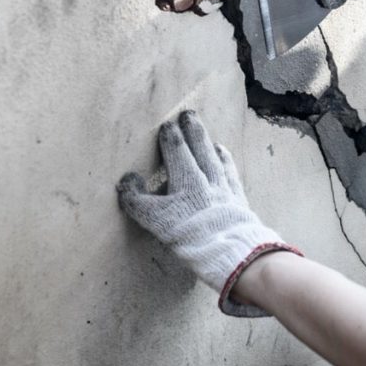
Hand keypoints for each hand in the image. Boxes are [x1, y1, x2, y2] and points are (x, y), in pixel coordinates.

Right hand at [117, 111, 300, 316]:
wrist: (231, 250)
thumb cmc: (190, 234)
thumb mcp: (155, 219)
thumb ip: (137, 200)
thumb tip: (126, 181)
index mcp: (186, 178)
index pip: (176, 149)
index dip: (170, 136)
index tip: (167, 125)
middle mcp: (207, 177)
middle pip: (199, 147)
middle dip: (192, 130)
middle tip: (188, 114)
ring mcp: (225, 188)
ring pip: (216, 159)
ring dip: (210, 144)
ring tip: (209, 137)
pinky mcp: (238, 201)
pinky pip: (232, 174)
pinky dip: (227, 164)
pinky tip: (226, 161)